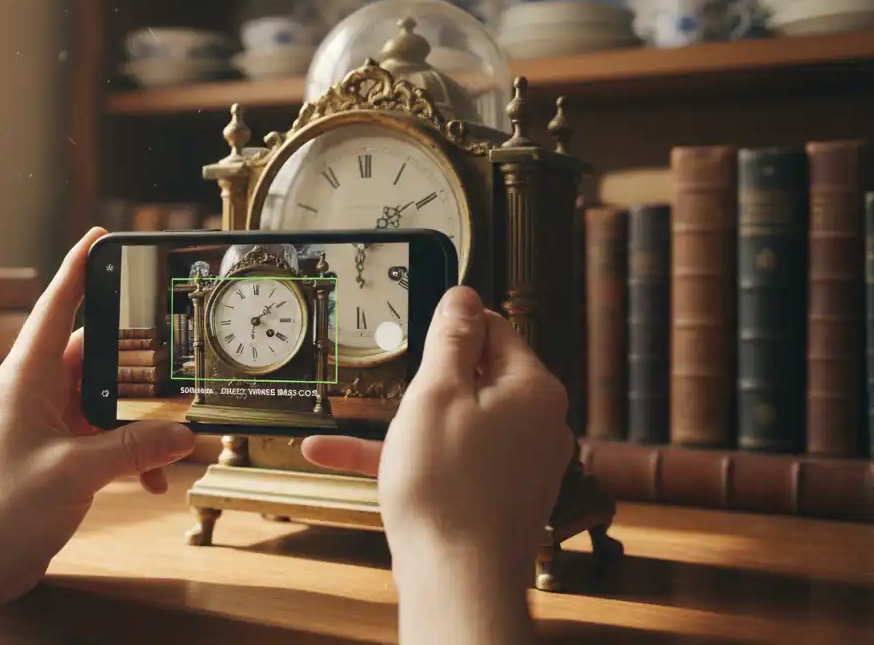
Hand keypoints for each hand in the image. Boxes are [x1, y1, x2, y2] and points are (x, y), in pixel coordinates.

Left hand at [0, 228, 195, 630]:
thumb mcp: (74, 473)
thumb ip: (132, 449)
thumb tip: (182, 433)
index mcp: (26, 379)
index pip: (56, 308)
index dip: (78, 269)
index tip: (100, 237)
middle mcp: (35, 393)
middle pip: (96, 357)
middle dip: (139, 368)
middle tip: (179, 362)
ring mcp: (45, 424)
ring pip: (104, 403)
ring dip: (138, 422)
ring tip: (172, 438)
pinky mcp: (56, 455)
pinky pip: (102, 438)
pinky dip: (129, 453)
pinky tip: (150, 480)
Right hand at [300, 286, 572, 640]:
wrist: (457, 578)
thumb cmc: (447, 486)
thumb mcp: (436, 393)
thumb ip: (451, 339)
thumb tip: (464, 295)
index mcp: (532, 388)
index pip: (495, 329)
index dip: (451, 324)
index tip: (415, 325)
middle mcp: (536, 423)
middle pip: (476, 377)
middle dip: (423, 377)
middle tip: (385, 374)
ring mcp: (518, 463)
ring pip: (454, 422)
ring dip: (400, 419)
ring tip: (347, 416)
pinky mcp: (495, 496)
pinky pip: (447, 460)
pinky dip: (404, 455)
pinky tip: (337, 456)